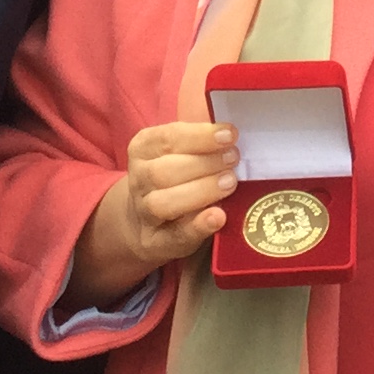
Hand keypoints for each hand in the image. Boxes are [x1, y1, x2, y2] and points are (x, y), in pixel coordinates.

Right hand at [69, 120, 236, 303]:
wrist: (145, 221)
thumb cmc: (175, 177)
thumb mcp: (178, 152)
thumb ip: (201, 141)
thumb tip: (232, 131)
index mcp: (143, 150)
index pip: (167, 138)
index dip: (200, 136)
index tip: (230, 134)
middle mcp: (139, 180)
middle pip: (163, 171)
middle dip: (203, 163)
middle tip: (234, 159)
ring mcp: (144, 213)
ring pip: (164, 203)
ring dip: (200, 191)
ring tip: (230, 182)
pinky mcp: (157, 242)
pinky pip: (175, 236)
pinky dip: (198, 226)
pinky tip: (218, 216)